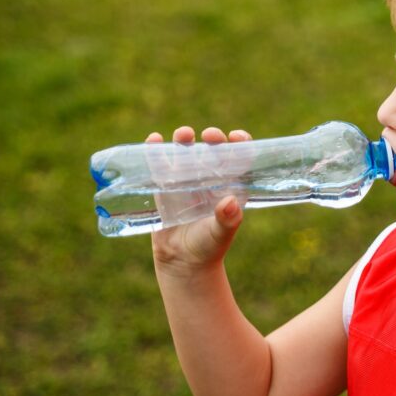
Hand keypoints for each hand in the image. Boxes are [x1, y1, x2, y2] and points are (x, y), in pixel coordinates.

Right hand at [146, 126, 252, 276]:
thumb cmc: (209, 247)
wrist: (183, 262)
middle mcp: (210, 180)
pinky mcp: (165, 188)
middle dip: (213, 138)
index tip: (236, 136)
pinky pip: (160, 165)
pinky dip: (156, 151)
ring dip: (185, 140)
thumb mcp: (221, 234)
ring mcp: (187, 182)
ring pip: (187, 153)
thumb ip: (227, 220)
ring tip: (184, 134)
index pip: (240, 159)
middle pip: (213, 151)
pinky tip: (154, 139)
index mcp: (230, 186)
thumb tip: (229, 203)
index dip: (241, 143)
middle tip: (210, 135)